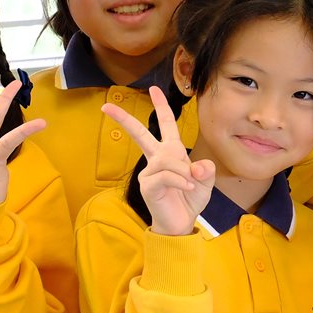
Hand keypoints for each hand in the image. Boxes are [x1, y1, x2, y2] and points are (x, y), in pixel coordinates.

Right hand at [103, 87, 215, 236]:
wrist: (181, 224)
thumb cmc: (189, 200)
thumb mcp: (205, 181)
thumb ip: (206, 169)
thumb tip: (196, 166)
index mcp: (171, 152)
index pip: (165, 125)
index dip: (161, 106)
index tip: (154, 89)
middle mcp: (157, 159)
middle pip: (140, 134)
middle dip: (125, 119)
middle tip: (106, 106)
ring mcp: (149, 172)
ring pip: (168, 161)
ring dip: (183, 173)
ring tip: (189, 185)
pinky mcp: (147, 185)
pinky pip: (166, 176)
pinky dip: (180, 182)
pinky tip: (186, 189)